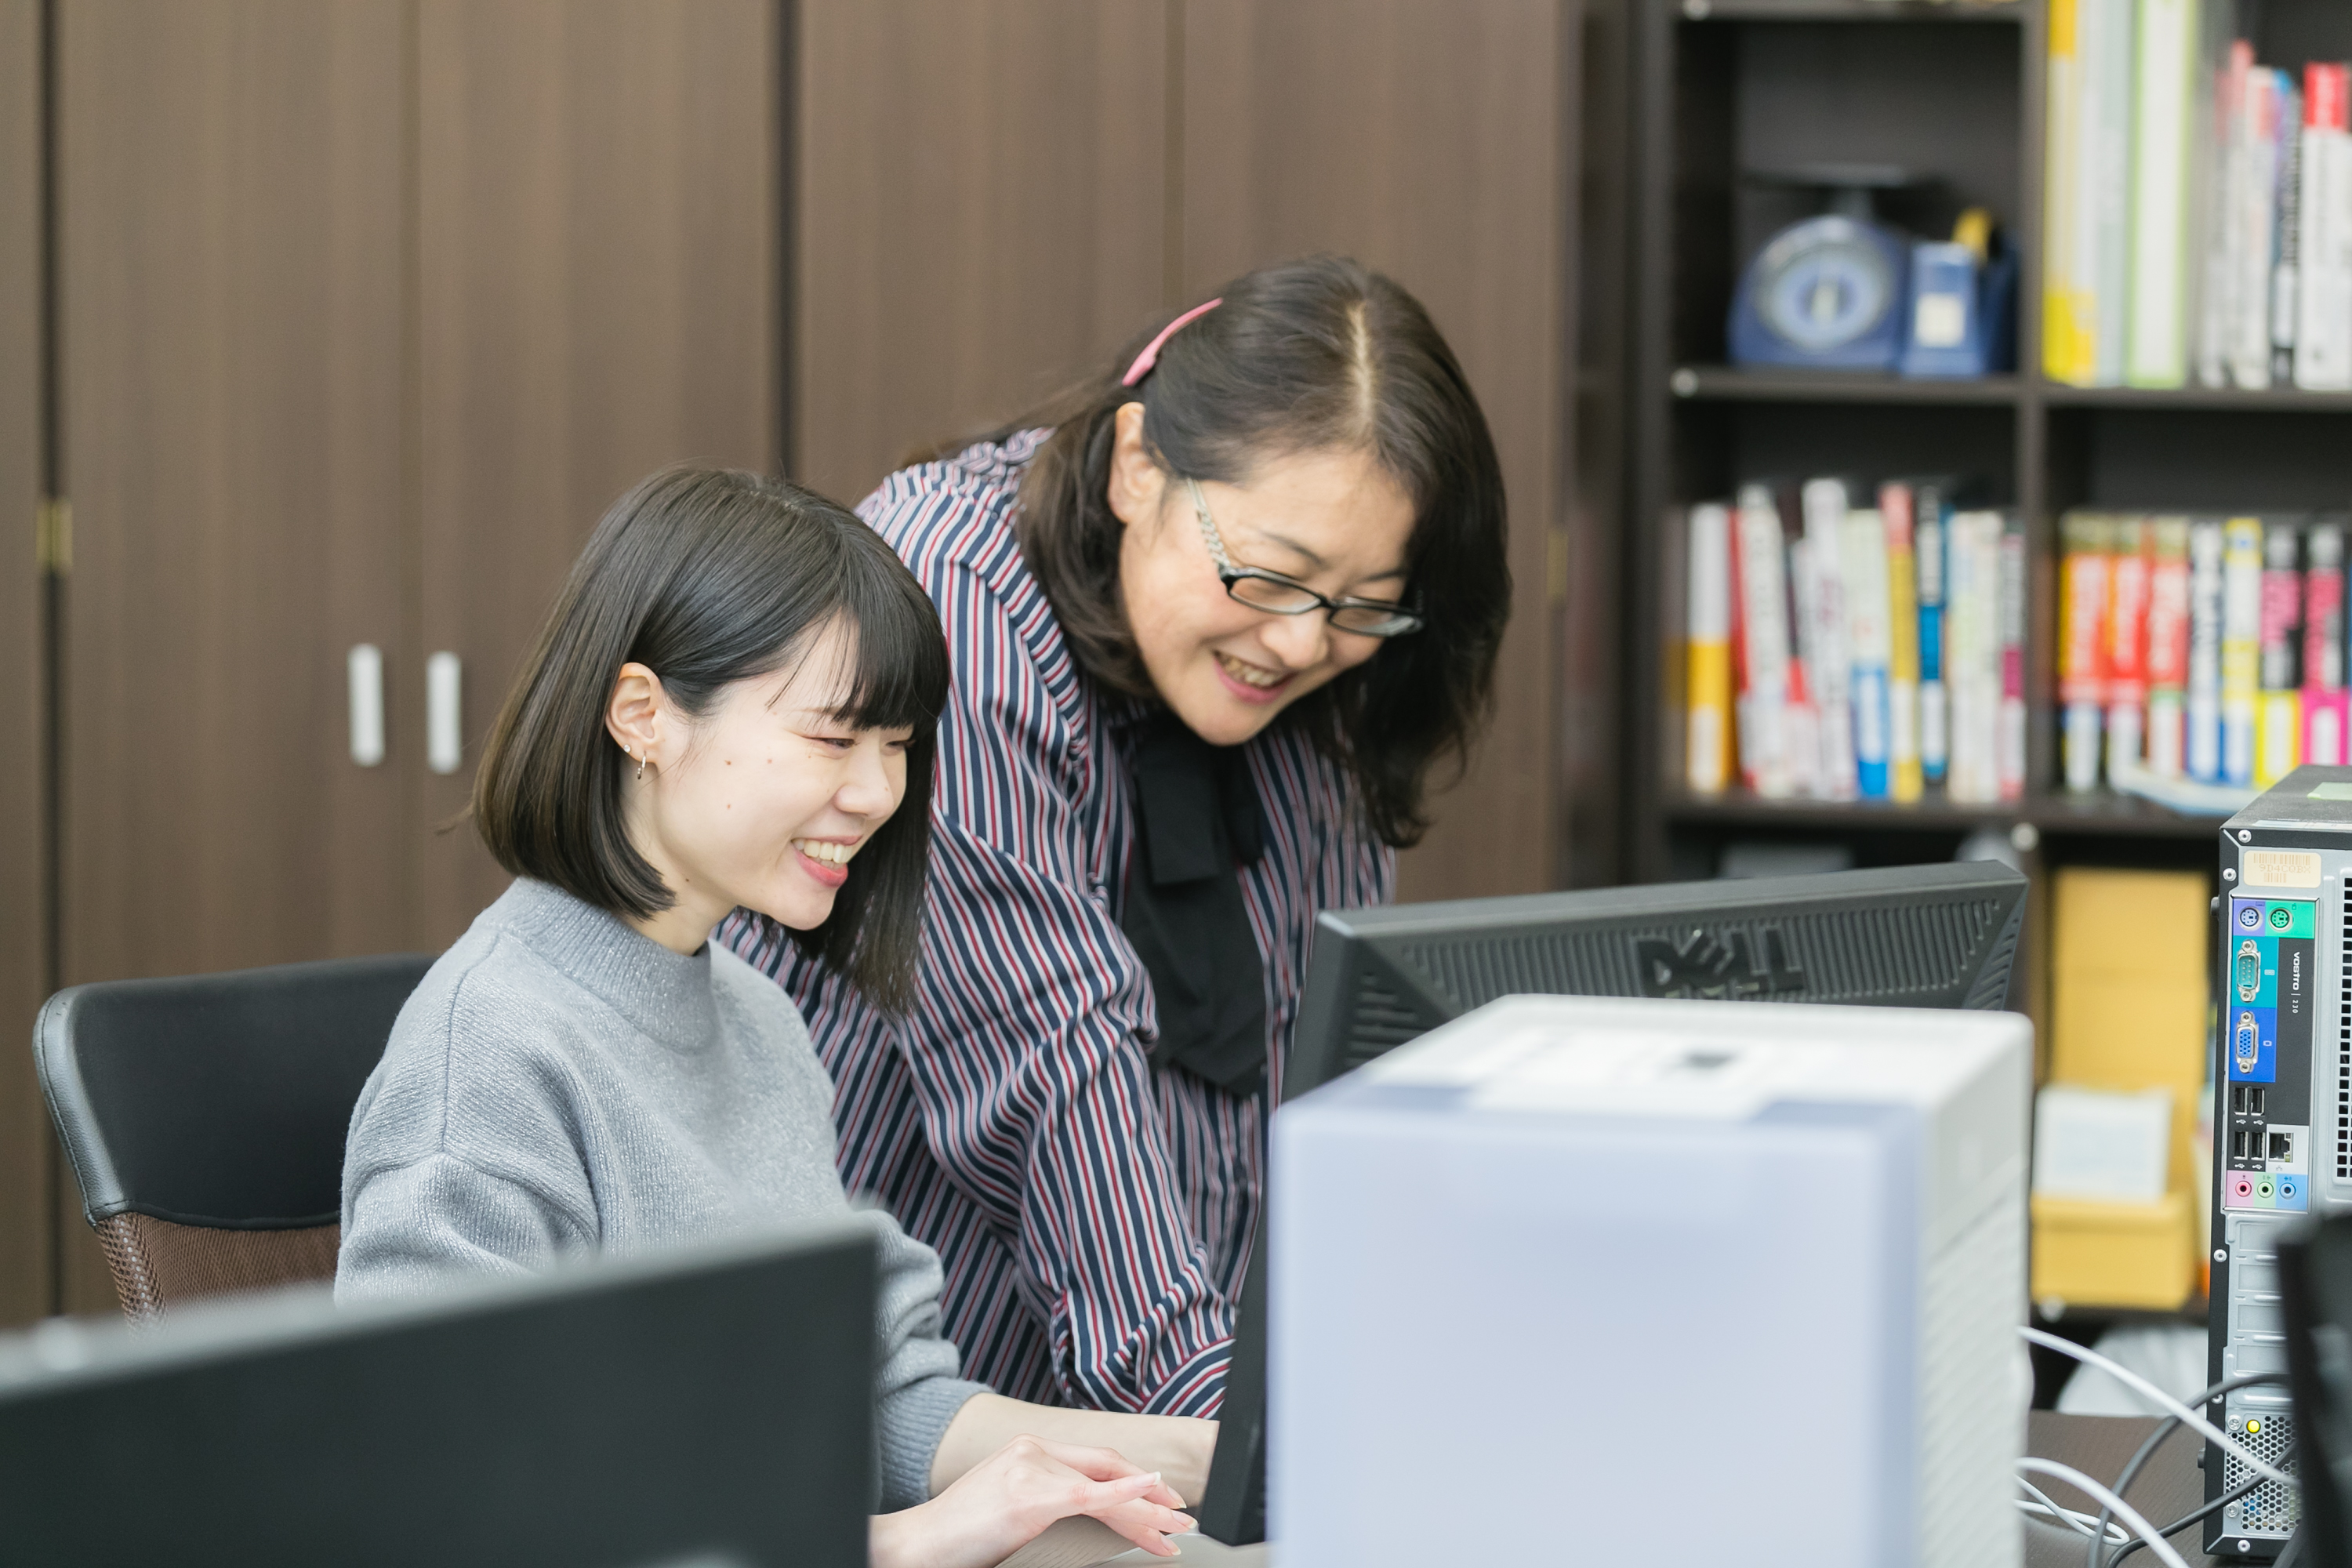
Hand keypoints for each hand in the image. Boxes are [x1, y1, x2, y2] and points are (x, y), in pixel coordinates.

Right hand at [927, 1391, 1218, 1505]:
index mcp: (1029, 1448)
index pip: (1097, 1461)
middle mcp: (1033, 1450)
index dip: (1136, 1478)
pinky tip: (1151, 1493)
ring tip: (1173, 1534)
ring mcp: (1032, 1469)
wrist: (919, 1543)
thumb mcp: (1010, 1503)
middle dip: (1151, 1496)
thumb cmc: (960, 1533)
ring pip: (1105, 1490)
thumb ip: (1047, 1496)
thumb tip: (1091, 1508)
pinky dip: (1126, 1493)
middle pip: (1108, 1471)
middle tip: (1180, 1518)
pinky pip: (1090, 1494)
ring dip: (1146, 1515)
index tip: (1163, 1500)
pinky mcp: (1031, 1496)